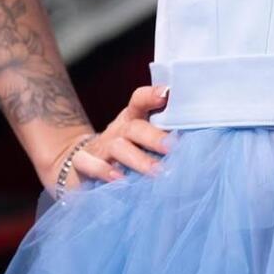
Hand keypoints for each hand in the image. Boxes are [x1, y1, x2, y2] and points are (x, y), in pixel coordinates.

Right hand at [42, 84, 175, 194]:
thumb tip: (195, 142)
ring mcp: (99, 147)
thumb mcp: (139, 142)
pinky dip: (103, 171)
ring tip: (157, 172)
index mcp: (131, 120)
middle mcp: (117, 131)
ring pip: (118, 147)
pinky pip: (89, 164)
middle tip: (174, 147)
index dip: (151, 95)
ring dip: (138, 159)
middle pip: (135, 127)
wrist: (78, 166)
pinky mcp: (82, 164)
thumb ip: (160, 137)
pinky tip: (118, 180)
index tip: (167, 94)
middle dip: (154, 137)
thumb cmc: (121, 153)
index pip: (139, 101)